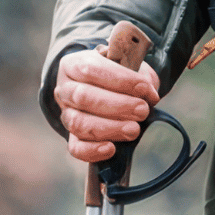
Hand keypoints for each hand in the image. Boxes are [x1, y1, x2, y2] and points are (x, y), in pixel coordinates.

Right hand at [54, 47, 159, 162]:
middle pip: (84, 97)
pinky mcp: (70, 136)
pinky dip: (92, 150)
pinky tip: (111, 149)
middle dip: (118, 105)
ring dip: (110, 128)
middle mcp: (65, 89)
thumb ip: (138, 74)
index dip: (120, 80)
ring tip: (134, 130)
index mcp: (75, 63)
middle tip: (143, 111)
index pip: (92, 69)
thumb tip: (149, 95)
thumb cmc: (118, 72)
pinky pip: (75, 147)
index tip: (145, 88)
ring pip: (79, 123)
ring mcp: (65, 113)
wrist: (103, 85)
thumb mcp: (127, 64)